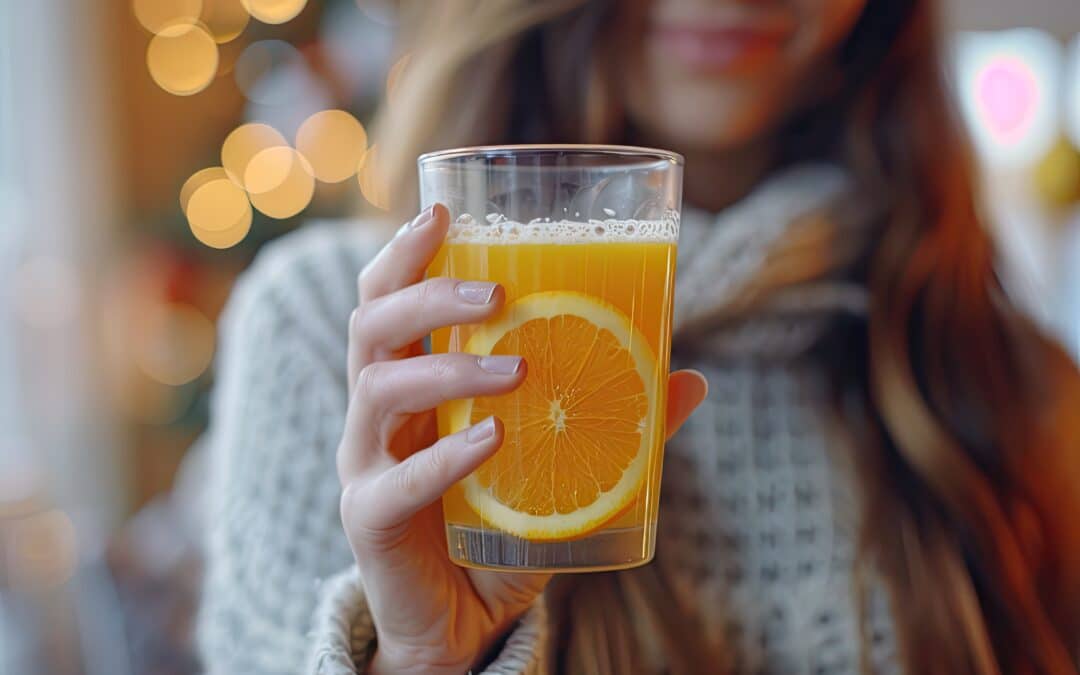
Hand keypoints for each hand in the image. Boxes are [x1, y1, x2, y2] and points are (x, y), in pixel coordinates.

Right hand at [337, 203, 707, 673]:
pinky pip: (397, 480)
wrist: (463, 620)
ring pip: (378, 388)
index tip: (442, 212)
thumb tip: (692, 379)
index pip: (387, 299)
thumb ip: (615, 422)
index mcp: (411, 384)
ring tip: (518, 369)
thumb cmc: (504, 528)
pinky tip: (493, 440)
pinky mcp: (368, 519)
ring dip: (447, 369)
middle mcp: (377, 413)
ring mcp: (365, 464)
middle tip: (496, 293)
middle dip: (424, 292)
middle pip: (371, 326)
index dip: (404, 253)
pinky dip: (446, 456)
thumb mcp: (559, 467)